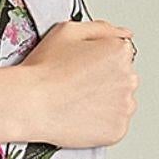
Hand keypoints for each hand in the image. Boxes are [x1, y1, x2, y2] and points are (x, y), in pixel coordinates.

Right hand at [6, 17, 137, 149]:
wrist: (29, 104)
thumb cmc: (44, 69)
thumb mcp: (68, 31)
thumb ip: (102, 28)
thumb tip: (125, 34)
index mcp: (120, 52)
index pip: (120, 55)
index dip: (98, 61)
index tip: (82, 69)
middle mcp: (129, 78)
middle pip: (122, 79)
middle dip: (104, 82)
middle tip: (76, 86)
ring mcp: (125, 106)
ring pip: (120, 103)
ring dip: (104, 103)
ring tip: (77, 102)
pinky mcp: (117, 130)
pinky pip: (114, 126)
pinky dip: (101, 124)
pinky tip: (81, 117)